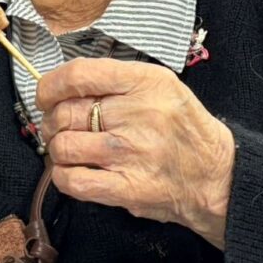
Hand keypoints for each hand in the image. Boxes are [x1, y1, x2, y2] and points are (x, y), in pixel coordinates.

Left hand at [37, 59, 234, 248]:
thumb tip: (63, 85)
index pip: (79, 74)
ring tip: (70, 149)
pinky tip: (73, 171)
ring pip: (64, 146)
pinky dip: (63, 176)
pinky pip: (73, 181)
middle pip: (66, 112)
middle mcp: (138, 113)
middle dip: (52, 121)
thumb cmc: (183, 128)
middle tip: (59, 127)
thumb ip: (116, 80)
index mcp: (146, 81)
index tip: (45, 95)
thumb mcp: (161, 86)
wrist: (217, 176)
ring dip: (58, 149)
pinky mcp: (128, 187)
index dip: (50, 85)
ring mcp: (132, 152)